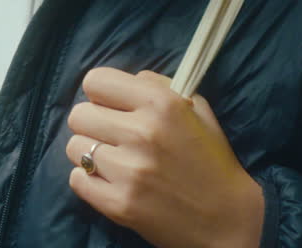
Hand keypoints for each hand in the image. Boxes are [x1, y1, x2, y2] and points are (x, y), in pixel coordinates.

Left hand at [64, 68, 262, 247]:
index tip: (112, 107)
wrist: (227, 221)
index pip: (95, 81)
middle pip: (78, 114)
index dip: (101, 94)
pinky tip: (111, 182)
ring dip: (89, 153)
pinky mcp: (118, 204)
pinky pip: (77, 179)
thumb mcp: (195, 110)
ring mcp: (128, 171)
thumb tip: (126, 80)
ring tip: (115, 161)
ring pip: (74, 147)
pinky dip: (89, 181)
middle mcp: (142, 132)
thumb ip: (157, 86)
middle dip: (93, 124)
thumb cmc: (210, 160)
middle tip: (113, 137)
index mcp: (161, 104)